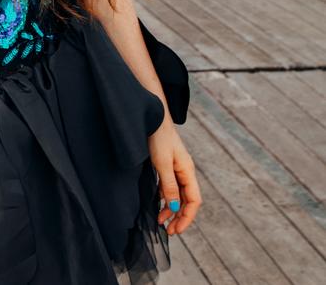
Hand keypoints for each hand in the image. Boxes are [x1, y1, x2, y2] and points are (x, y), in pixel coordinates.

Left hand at [148, 120, 201, 234]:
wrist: (152, 116)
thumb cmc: (158, 137)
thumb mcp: (162, 163)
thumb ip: (168, 185)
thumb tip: (173, 206)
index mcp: (188, 171)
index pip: (194, 201)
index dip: (187, 217)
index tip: (176, 230)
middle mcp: (184, 171)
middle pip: (187, 200)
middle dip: (180, 217)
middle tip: (169, 231)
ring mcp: (176, 168)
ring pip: (178, 194)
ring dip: (171, 209)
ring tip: (160, 221)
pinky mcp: (167, 165)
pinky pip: (169, 187)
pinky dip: (165, 198)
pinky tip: (158, 205)